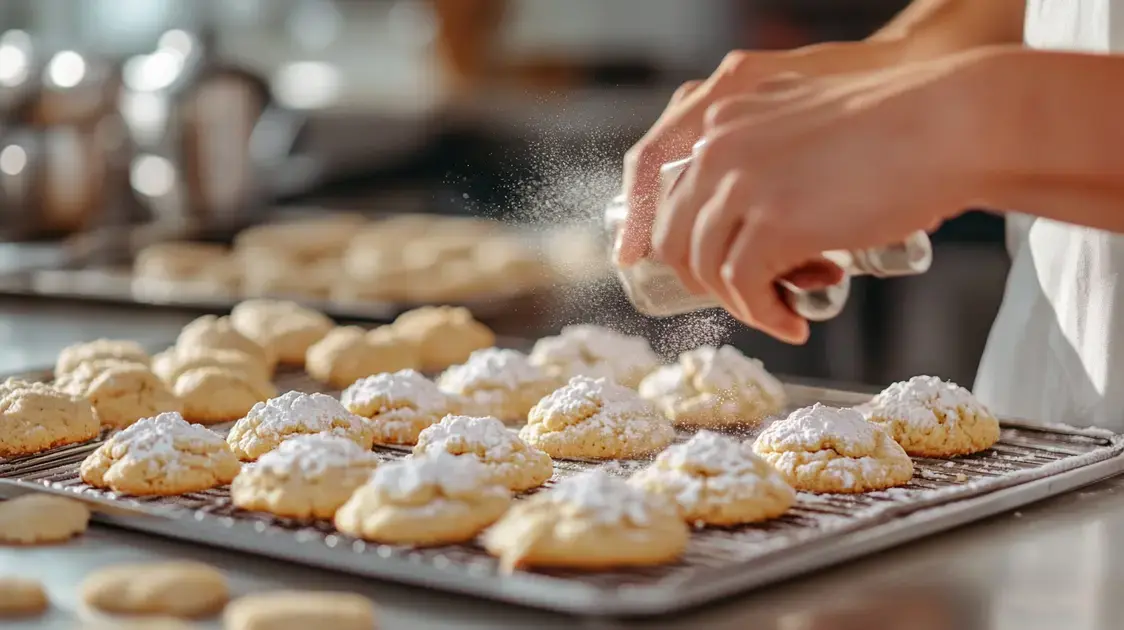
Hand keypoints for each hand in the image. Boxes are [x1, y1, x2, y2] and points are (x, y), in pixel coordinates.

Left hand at [653, 51, 997, 343]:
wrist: (950, 123)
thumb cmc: (898, 126)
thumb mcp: (804, 124)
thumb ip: (765, 154)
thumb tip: (749, 209)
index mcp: (724, 119)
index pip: (672, 194)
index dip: (686, 243)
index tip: (710, 272)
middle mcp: (720, 147)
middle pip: (674, 235)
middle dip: (704, 277)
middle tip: (744, 296)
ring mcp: (742, 184)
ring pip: (705, 266)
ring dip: (740, 301)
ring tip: (779, 312)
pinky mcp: (774, 223)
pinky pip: (743, 287)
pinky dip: (763, 315)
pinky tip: (793, 323)